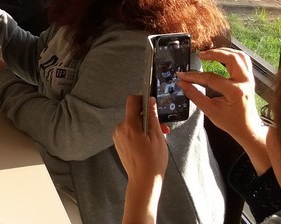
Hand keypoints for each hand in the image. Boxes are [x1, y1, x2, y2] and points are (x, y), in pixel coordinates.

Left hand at [113, 95, 167, 223]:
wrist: (143, 180)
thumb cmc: (153, 160)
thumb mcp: (157, 137)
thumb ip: (153, 117)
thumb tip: (150, 101)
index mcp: (130, 126)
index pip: (132, 101)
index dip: (142, 98)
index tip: (151, 102)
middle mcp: (120, 128)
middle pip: (134, 114)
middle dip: (148, 118)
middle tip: (162, 128)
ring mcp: (118, 136)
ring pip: (133, 124)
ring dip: (145, 127)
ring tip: (158, 138)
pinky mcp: (118, 143)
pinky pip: (129, 132)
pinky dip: (139, 134)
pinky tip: (149, 143)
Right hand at [176, 48, 264, 147]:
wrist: (248, 128)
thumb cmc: (231, 122)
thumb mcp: (210, 111)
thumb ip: (195, 95)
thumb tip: (182, 83)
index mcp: (236, 92)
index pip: (211, 78)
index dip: (194, 76)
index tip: (182, 75)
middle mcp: (245, 82)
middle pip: (231, 58)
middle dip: (214, 54)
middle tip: (200, 55)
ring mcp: (249, 79)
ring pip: (239, 56)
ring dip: (224, 52)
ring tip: (210, 54)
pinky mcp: (249, 78)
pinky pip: (243, 60)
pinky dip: (231, 55)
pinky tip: (221, 56)